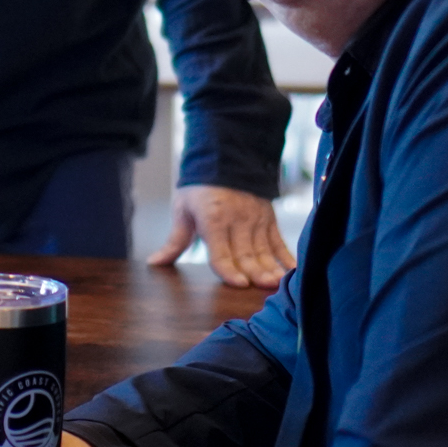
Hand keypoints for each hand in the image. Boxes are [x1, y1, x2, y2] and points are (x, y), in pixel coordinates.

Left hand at [147, 184, 295, 288]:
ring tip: (278, 284)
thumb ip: (175, 241)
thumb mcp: (183, 211)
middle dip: (255, 272)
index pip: (221, 251)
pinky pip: (278, 241)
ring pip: (264, 250)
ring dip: (272, 268)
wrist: (225, 158)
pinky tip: (293, 272)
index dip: (229, 269)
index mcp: (213, 219)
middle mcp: (237, 220)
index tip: (239, 284)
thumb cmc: (198, 189)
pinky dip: (287, 257)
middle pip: (245, 253)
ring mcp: (255, 220)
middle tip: (263, 287)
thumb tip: (154, 263)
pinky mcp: (268, 219)